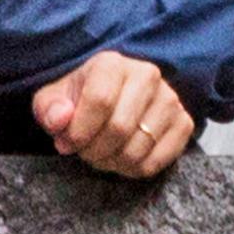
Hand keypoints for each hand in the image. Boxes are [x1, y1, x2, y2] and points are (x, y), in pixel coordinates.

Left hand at [29, 48, 193, 178]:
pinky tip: (122, 158)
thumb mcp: (53, 100)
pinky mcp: (183, 122)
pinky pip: (157, 162)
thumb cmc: (79, 100)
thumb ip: (49, 109)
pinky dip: (134, 170)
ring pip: (138, 149)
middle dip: (94, 151)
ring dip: (113, 163)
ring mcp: (169, 99)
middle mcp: (147, 75)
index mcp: (112, 63)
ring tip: (102, 154)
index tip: (66, 144)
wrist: (112, 100)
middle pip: (119, 128)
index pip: (99, 101)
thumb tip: (60, 119)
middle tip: (84, 152)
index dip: (78, 132)